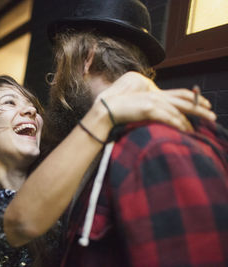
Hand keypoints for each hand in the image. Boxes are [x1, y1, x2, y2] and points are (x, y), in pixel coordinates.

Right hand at [95, 72, 215, 131]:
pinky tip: (186, 131)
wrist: (107, 110)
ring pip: (178, 112)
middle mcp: (156, 96)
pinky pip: (169, 118)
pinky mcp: (149, 109)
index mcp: (154, 94)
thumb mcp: (137, 105)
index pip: (180, 94)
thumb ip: (149, 106)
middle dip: (200, 109)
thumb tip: (157, 113)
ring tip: (200, 129)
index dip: (194, 98)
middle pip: (184, 101)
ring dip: (191, 121)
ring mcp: (153, 102)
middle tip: (212, 115)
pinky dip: (179, 125)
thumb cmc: (119, 109)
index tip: (205, 103)